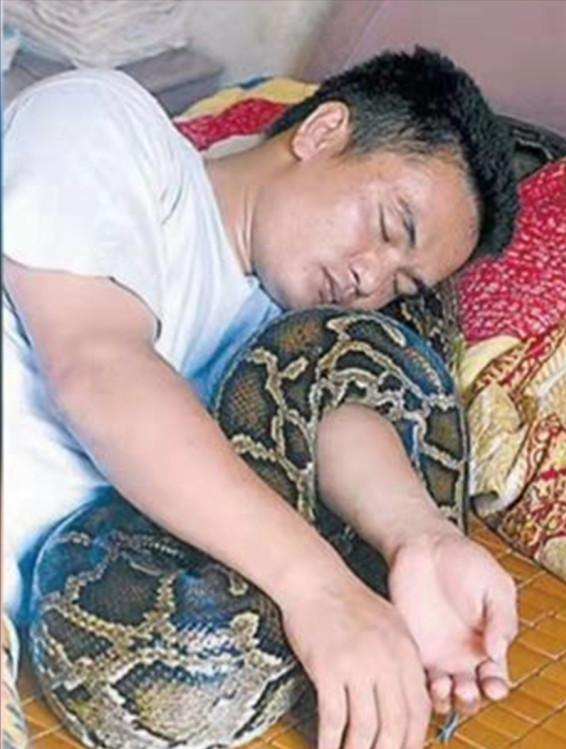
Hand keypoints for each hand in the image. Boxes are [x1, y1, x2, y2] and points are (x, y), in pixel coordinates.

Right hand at [281, 572, 430, 748]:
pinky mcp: (328, 669)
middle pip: (395, 725)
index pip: (418, 709)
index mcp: (405, 651)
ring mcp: (357, 665)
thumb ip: (400, 659)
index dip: (413, 740)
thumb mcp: (388, 624)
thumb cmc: (347, 599)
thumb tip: (404, 700)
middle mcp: (386, 660)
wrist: (314, 579)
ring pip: (365, 728)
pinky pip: (333, 717)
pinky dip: (330, 741)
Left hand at [388, 525, 517, 716]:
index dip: (496, 687)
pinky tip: (426, 679)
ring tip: (445, 685)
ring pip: (442, 692)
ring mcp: (436, 651)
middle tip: (465, 688)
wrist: (424, 544)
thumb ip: (501, 618)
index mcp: (488, 643)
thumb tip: (499, 651)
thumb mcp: (495, 586)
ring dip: (445, 699)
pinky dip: (420, 685)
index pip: (495, 678)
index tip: (493, 685)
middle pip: (469, 694)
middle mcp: (462, 653)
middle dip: (469, 699)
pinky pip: (415, 675)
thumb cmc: (464, 560)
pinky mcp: (411, 644)